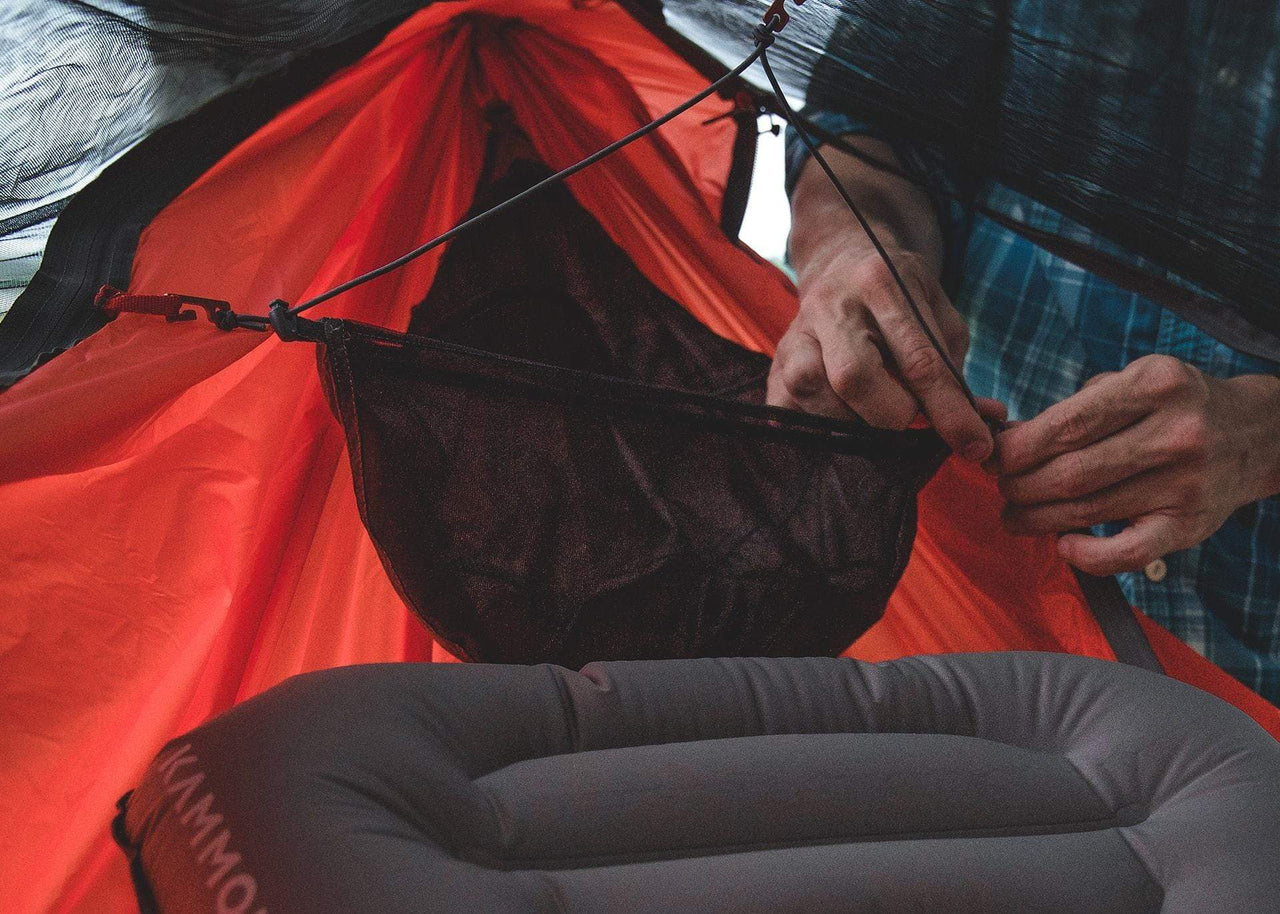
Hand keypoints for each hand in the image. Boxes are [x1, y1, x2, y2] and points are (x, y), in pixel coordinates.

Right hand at [766, 244, 1002, 459]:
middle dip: (892, 414)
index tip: (976, 445)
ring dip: (854, 420)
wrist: (839, 262)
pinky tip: (840, 415)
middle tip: (907, 414)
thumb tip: (984, 421)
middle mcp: (832, 305)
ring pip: (817, 395)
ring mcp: (795, 333)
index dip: (949, 411)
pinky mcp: (774, 362)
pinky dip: (818, 424)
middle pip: (855, 379)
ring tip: (871, 408)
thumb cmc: (898, 295)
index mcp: (881, 283)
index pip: (918, 360)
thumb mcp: (938, 313)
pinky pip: (787, 410)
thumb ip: (957, 368)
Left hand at [994, 354, 1279, 575]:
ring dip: (1037, 518)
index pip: (1066, 424)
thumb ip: (1072, 410)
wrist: (1254, 433)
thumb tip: (1003, 438)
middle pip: (1070, 471)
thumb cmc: (1170, 407)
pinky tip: (1063, 544)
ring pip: (1088, 510)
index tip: (990, 456)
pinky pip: (1127, 553)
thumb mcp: (1130, 384)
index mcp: (1154, 385)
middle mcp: (1176, 433)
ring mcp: (1186, 482)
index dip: (1017, 447)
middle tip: (1001, 488)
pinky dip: (1086, 555)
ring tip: (1014, 515)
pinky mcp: (1191, 525)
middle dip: (1019, 484)